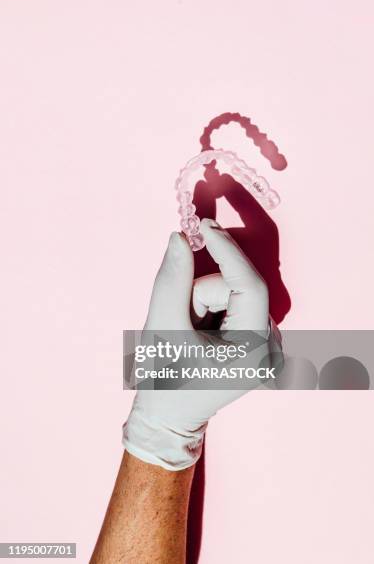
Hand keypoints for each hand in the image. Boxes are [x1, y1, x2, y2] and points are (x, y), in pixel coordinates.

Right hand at [123, 219, 280, 469]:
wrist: (168, 418)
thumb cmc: (164, 381)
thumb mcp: (163, 327)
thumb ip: (172, 280)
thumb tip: (179, 237)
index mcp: (255, 351)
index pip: (249, 286)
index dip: (227, 251)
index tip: (205, 225)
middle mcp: (270, 348)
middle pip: (237, 289)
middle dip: (201, 295)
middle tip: (182, 323)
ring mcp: (268, 345)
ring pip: (233, 294)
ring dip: (203, 303)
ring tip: (189, 334)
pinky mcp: (258, 339)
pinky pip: (234, 302)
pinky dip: (210, 308)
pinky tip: (200, 332)